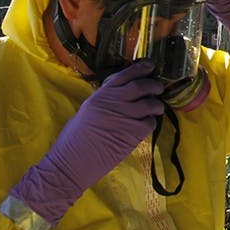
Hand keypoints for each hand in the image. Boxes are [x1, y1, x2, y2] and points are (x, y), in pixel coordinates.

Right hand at [9, 61, 164, 225]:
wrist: (71, 163)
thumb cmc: (73, 140)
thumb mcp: (87, 111)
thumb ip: (105, 100)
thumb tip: (122, 95)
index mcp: (100, 96)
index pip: (124, 75)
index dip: (140, 68)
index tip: (150, 65)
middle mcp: (114, 103)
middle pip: (141, 87)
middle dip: (153, 85)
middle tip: (158, 88)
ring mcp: (125, 118)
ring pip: (150, 105)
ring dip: (156, 105)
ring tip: (156, 108)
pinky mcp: (132, 134)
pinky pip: (149, 123)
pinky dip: (151, 122)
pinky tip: (145, 126)